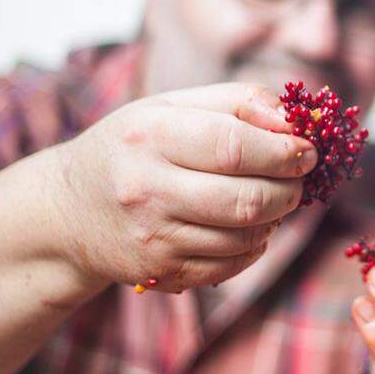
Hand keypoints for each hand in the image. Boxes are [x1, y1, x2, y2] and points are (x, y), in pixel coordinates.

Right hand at [48, 82, 316, 291]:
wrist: (65, 211)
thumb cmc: (131, 147)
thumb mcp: (169, 107)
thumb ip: (235, 102)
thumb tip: (293, 117)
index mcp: (150, 135)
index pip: (234, 146)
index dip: (284, 151)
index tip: (310, 151)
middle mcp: (146, 188)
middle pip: (245, 198)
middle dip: (289, 190)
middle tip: (300, 179)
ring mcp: (151, 235)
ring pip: (243, 235)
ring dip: (275, 218)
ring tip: (274, 200)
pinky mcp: (158, 270)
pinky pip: (229, 265)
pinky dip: (254, 246)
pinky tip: (249, 227)